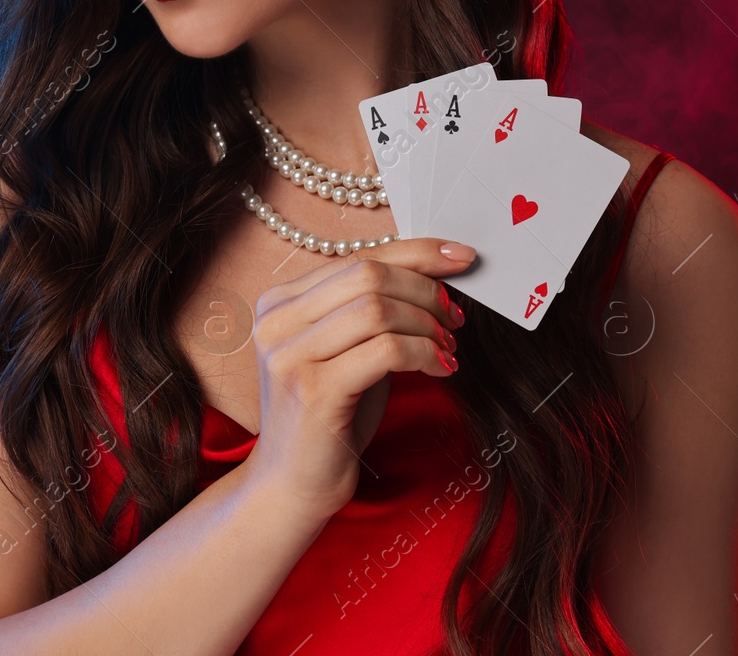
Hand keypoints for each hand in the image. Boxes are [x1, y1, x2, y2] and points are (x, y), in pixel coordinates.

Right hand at [239, 238, 474, 523]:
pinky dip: (425, 353)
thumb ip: (371, 307)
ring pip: (379, 309)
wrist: (293, 485)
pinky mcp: (314, 391)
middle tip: (455, 316)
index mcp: (280, 301)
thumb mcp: (346, 349)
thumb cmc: (330, 415)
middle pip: (369, 275)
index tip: (461, 257)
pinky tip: (442, 368)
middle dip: (425, 290)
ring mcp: (290, 356)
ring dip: (427, 324)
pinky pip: (386, 350)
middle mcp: (276, 321)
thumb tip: (435, 271)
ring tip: (448, 346)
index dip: (416, 252)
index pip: (358, 256)